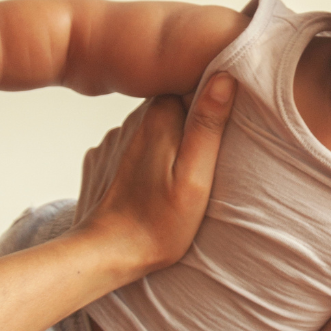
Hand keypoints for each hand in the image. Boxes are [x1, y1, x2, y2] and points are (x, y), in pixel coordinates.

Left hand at [75, 73, 235, 280]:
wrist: (105, 253)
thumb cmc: (159, 223)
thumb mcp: (195, 177)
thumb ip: (207, 125)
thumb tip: (223, 76)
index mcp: (159, 117)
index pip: (193, 85)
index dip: (213, 100)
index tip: (227, 126)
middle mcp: (133, 120)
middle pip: (174, 106)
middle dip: (192, 121)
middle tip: (208, 154)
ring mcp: (113, 140)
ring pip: (155, 128)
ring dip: (170, 140)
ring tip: (181, 171)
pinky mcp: (103, 159)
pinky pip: (135, 147)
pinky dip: (147, 158)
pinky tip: (154, 182)